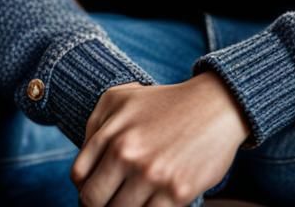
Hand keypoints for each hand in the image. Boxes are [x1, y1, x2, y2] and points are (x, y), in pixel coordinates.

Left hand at [70, 70, 250, 205]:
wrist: (215, 106)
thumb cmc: (165, 102)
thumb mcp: (121, 98)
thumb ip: (94, 126)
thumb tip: (83, 165)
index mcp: (112, 134)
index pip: (80, 178)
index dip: (86, 187)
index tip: (101, 186)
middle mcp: (128, 154)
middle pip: (93, 202)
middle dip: (101, 203)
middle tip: (115, 197)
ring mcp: (152, 176)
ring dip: (126, 206)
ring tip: (137, 195)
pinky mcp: (177, 193)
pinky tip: (154, 199)